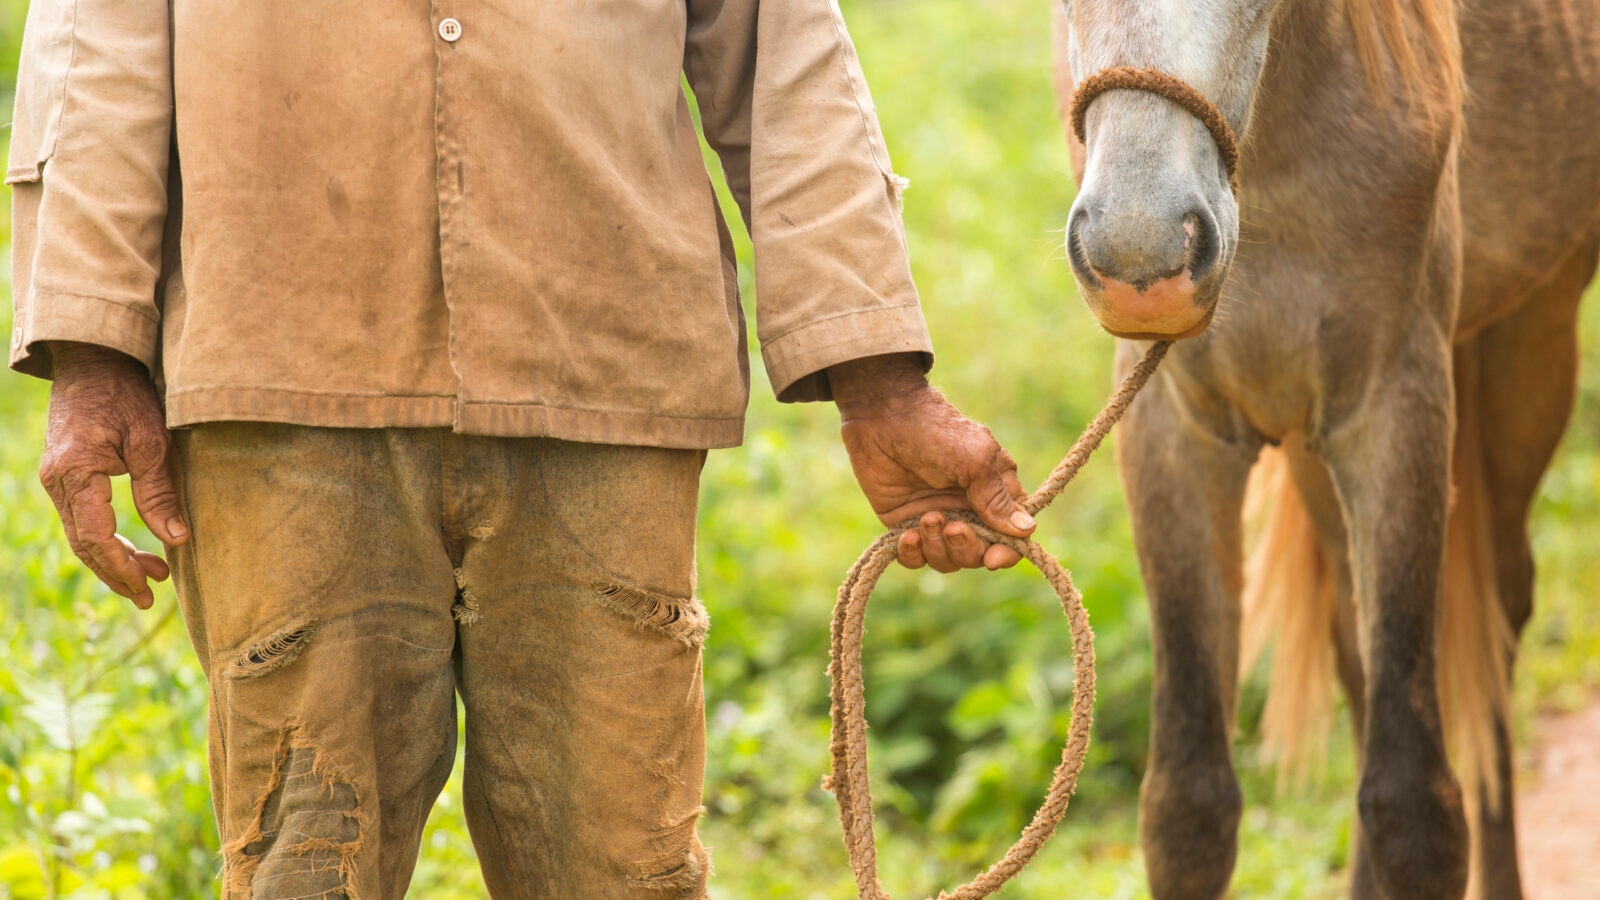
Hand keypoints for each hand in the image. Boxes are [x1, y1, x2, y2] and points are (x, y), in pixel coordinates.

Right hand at [39, 343, 187, 608]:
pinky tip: (137, 549)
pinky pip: (83, 519)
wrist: (95, 359)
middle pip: (84, 543)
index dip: (119, 568)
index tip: (146, 589)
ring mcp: (57, 479)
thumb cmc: (127, 393)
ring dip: (115, 559)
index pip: (94, 537)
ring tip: (155, 575)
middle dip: (118, 573)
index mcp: (76, 472)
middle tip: (152, 595)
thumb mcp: (153, 441)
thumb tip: (177, 539)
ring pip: (82, 535)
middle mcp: (58, 480)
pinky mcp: (67, 476)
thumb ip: (160, 491)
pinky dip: (108, 539)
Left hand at [830, 354, 1034, 571]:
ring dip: (937, 548)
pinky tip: (906, 535)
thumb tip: (1027, 530)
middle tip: (951, 527)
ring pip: (946, 560)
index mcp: (994, 493)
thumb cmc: (936, 431)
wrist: (883, 418)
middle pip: (978, 554)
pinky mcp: (905, 524)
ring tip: (926, 519)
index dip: (1005, 553)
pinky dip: (912, 554)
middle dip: (966, 549)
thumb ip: (997, 499)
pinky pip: (914, 558)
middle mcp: (968, 510)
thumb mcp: (974, 461)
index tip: (992, 558)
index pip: (1011, 536)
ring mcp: (936, 518)